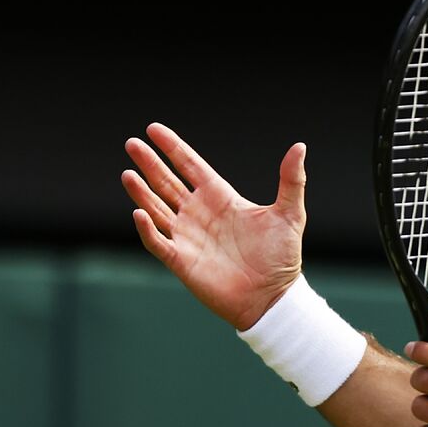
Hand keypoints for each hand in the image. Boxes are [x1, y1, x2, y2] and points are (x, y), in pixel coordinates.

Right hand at [121, 122, 306, 330]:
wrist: (273, 297)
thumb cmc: (282, 256)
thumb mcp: (290, 213)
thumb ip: (291, 180)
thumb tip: (299, 146)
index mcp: (221, 198)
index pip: (190, 166)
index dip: (172, 147)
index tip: (153, 129)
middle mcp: (199, 213)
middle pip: (167, 182)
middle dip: (149, 163)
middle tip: (131, 143)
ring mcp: (187, 236)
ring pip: (156, 208)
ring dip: (141, 192)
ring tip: (128, 173)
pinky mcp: (181, 260)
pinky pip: (157, 241)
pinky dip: (146, 228)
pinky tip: (138, 212)